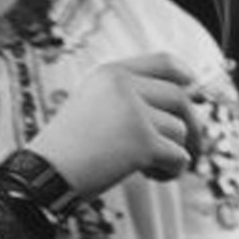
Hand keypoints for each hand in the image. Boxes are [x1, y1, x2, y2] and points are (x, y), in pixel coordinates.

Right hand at [30, 52, 201, 197]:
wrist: (45, 172)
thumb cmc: (66, 147)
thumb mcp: (90, 105)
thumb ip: (127, 98)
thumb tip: (176, 110)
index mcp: (110, 73)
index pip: (162, 62)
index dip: (183, 73)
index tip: (192, 85)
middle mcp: (124, 87)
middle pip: (179, 98)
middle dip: (191, 125)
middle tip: (191, 146)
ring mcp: (135, 113)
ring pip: (179, 131)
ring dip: (171, 153)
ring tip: (147, 167)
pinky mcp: (143, 142)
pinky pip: (178, 157)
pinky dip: (170, 172)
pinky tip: (151, 176)